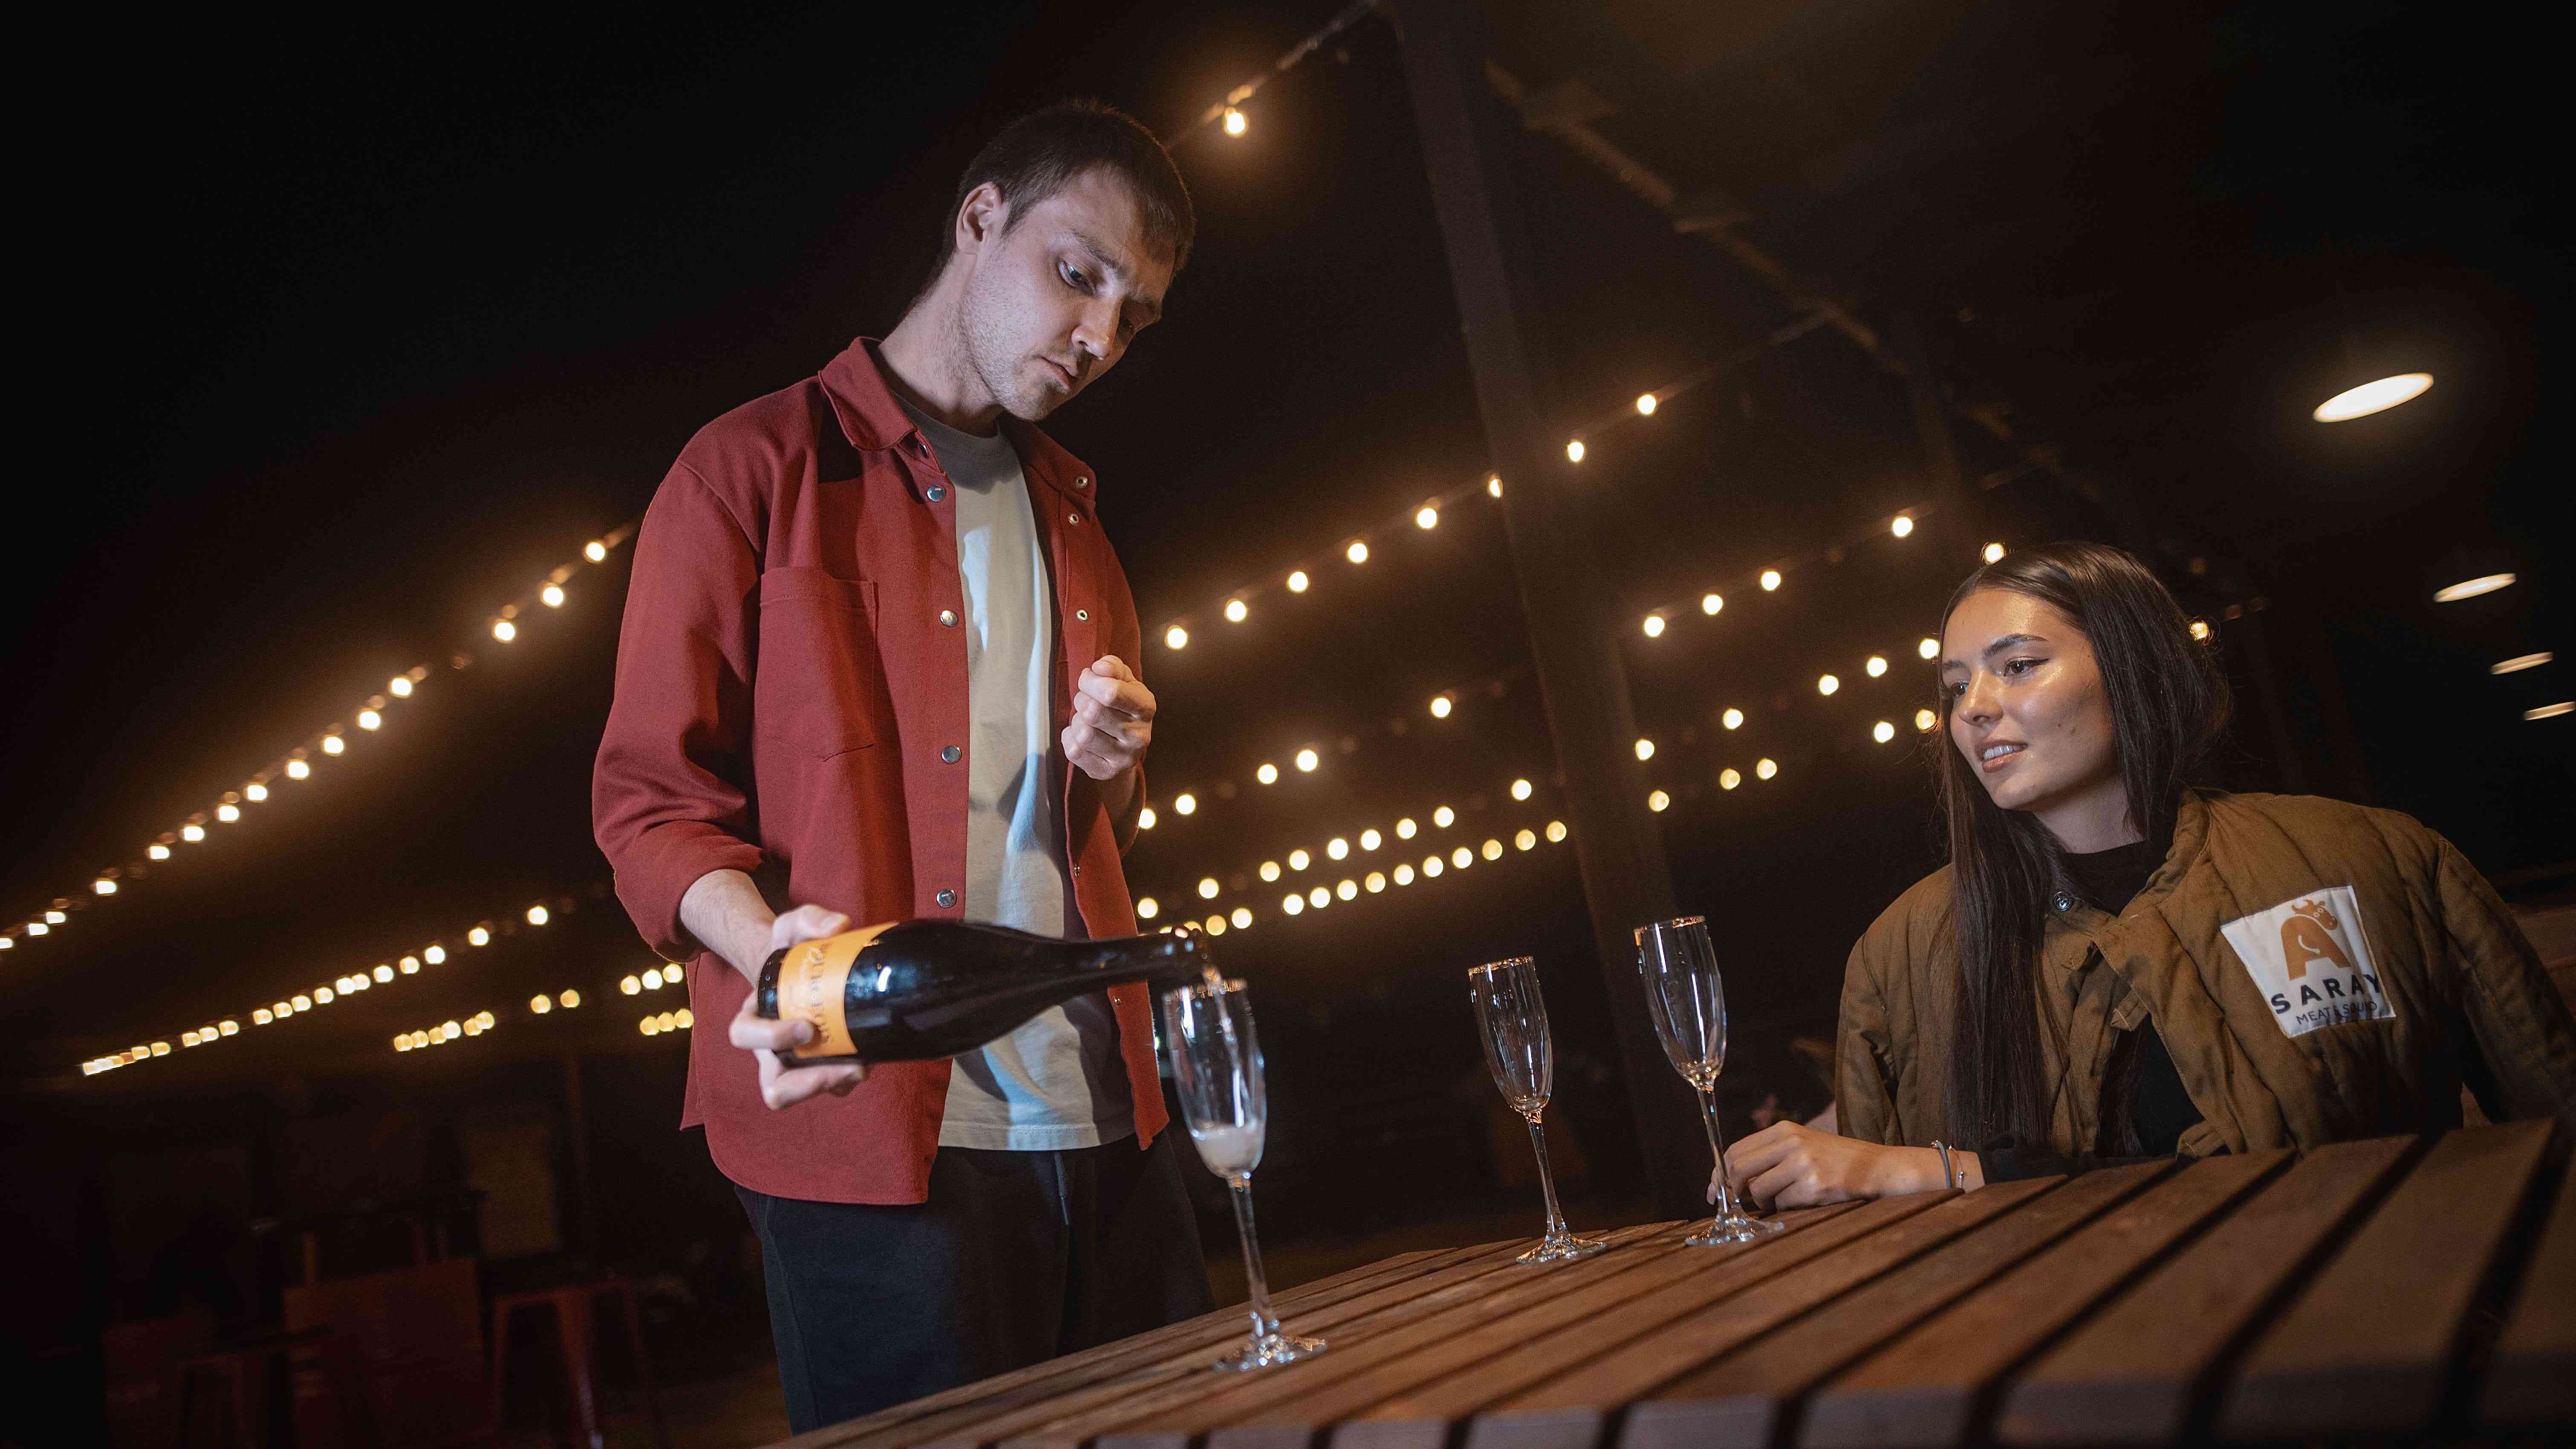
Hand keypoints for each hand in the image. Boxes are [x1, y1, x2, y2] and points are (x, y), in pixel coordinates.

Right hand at [727, 905, 866, 1109]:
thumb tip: (839, 926)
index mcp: (754, 1016)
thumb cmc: (791, 950)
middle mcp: (772, 1049)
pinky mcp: (825, 1066)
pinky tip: (872, 1055)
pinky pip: (834, 1085)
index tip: (807, 1027)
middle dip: (808, 1083)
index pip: (744, 1036)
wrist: (804, 963)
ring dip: (834, 1085)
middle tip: (845, 1064)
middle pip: (775, 1087)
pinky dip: (850, 1077)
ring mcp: (798, 1062)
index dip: (769, 1038)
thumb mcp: (794, 925)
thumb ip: (809, 919)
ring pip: (807, 1093)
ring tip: (863, 1065)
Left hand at [1063, 655, 1153, 781]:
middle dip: (1081, 700)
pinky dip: (1070, 738)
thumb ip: (1112, 667)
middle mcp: (1140, 736)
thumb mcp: (1123, 680)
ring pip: (1083, 733)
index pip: (1110, 692)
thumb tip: (1099, 669)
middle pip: (1092, 712)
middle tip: (1086, 700)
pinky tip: (1080, 734)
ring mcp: (1124, 758)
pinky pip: (1074, 752)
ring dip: (1076, 721)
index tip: (1089, 679)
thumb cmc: (1120, 704)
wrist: (1124, 743)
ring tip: (1085, 719)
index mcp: (1146, 707)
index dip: (1090, 682)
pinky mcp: (1105, 772)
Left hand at [1717, 1122, 1937, 1209]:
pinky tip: (1805, 1200)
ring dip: (1764, 1202)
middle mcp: (1791, 1143)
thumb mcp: (1802, 1145)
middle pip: (1739, 1168)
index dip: (1720, 1173)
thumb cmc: (1835, 1160)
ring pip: (1759, 1190)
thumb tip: (1730, 1179)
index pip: (1736, 1150)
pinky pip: (1783, 1204)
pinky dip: (1787, 1208)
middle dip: (1732, 1190)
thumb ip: (1769, 1155)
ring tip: (1783, 1199)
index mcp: (1785, 1130)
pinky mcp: (1814, 1186)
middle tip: (1734, 1203)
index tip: (1713, 1190)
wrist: (1877, 1168)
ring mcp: (1803, 1164)